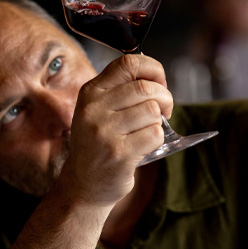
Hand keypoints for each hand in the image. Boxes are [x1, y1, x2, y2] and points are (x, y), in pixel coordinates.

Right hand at [60, 54, 171, 206]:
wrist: (83, 184)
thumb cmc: (97, 142)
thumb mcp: (97, 110)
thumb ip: (120, 90)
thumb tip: (157, 78)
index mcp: (91, 92)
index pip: (127, 63)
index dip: (152, 68)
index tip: (159, 80)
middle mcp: (94, 109)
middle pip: (145, 88)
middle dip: (164, 97)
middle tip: (164, 108)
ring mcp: (105, 131)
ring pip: (153, 110)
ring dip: (159, 120)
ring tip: (149, 128)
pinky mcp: (119, 154)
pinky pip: (155, 134)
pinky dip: (157, 138)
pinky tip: (145, 144)